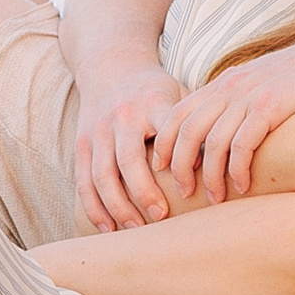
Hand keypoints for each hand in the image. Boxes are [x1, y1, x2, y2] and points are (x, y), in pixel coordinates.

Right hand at [72, 61, 187, 231]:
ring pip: (102, 175)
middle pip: (129, 161)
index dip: (177, 165)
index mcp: (153, 103)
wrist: (110, 65)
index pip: (167, 136)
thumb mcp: (179, 94)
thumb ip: (194, 124)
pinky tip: (108, 228)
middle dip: (144, 193)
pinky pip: (83, 181)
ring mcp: (98, 131)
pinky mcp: (82, 143)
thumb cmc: (154, 88)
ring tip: (135, 229)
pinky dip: (94, 207)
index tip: (188, 191)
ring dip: (118, 206)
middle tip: (161, 217)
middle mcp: (122, 117)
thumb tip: (213, 162)